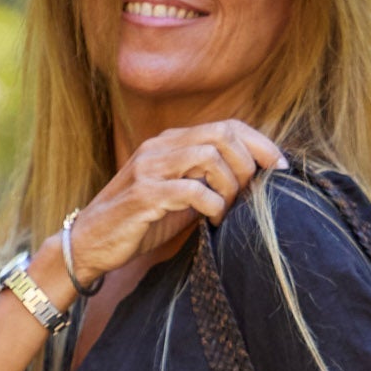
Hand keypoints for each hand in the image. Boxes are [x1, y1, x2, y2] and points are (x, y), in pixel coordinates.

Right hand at [66, 120, 286, 282]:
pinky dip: (212, 205)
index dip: (260, 143)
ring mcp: (150, 168)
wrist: (89, 245)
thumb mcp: (179, 199)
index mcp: (172, 142)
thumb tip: (251, 186)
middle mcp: (161, 147)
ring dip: (230, 186)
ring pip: (209, 157)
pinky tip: (213, 220)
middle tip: (252, 195)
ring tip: (228, 210)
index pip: (227, 125)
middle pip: (223, 135)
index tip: (281, 168)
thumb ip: (207, 184)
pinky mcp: (144, 194)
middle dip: (249, 164)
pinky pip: (192, 190)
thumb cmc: (138, 224)